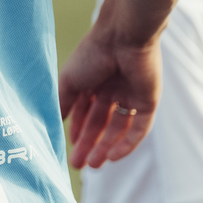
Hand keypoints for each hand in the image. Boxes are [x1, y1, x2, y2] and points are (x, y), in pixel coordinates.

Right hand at [59, 28, 160, 168]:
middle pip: (101, 123)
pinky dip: (127, 144)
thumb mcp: (69, 80)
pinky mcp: (148, 102)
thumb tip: (53, 123)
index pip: (84, 112)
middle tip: (77, 165)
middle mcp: (111, 90)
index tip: (67, 148)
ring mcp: (131, 96)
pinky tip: (113, 157)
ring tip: (93, 165)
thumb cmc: (92, 54)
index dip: (77, 131)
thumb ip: (62, 103)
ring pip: (118, 129)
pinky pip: (139, 128)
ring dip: (106, 147)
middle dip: (89, 144)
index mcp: (92, 81)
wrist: (124, 36)